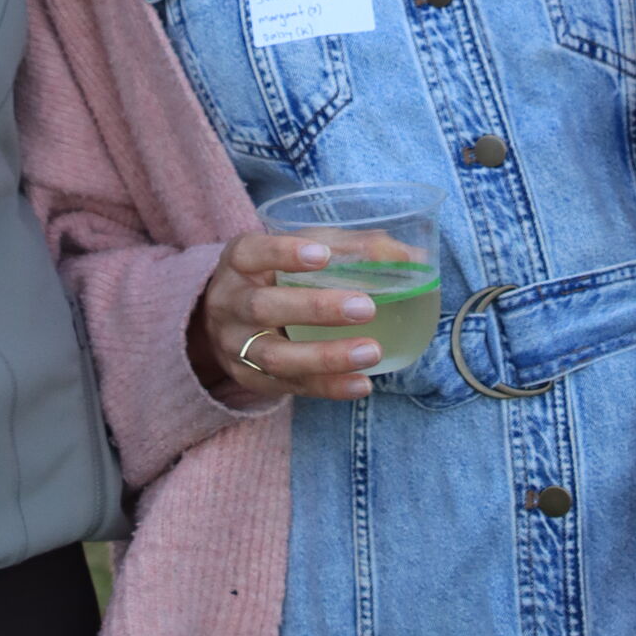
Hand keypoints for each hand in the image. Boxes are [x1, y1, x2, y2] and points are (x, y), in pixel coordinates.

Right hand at [190, 232, 384, 402]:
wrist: (226, 321)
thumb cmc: (275, 276)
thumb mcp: (296, 252)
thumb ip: (346, 248)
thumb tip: (409, 256)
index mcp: (238, 262)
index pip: (251, 252)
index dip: (284, 253)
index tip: (323, 254)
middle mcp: (229, 304)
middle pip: (264, 307)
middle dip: (316, 308)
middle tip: (366, 308)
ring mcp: (236, 346)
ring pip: (276, 356)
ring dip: (327, 356)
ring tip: (372, 351)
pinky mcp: (251, 379)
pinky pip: (290, 387)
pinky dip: (329, 387)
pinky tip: (362, 384)